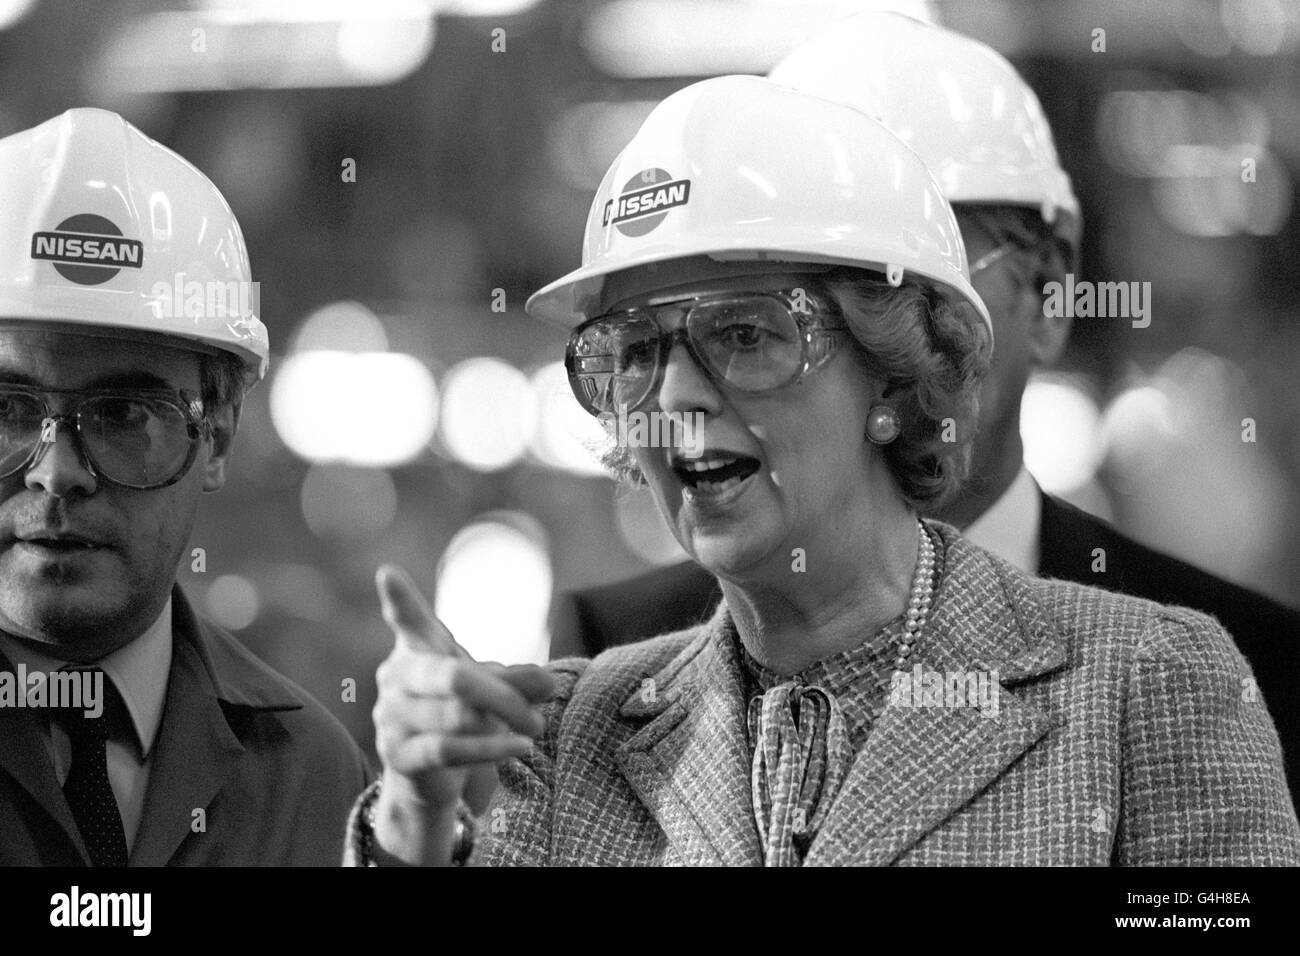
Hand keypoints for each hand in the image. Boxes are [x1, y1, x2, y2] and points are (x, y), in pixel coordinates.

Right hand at [371, 564, 555, 862]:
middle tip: (546, 703)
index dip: (399, 598)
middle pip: (455, 678)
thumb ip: (518, 680)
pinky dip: (491, 748)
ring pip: (457, 716)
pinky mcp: (397, 756)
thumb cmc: (460, 711)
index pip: (408, 620)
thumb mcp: (489, 687)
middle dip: (505, 695)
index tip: (387, 573)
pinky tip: (521, 746)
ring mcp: (391, 717)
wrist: (428, 773)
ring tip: (534, 726)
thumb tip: (548, 683)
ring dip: (505, 721)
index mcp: (417, 647)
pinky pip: (449, 749)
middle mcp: (396, 678)